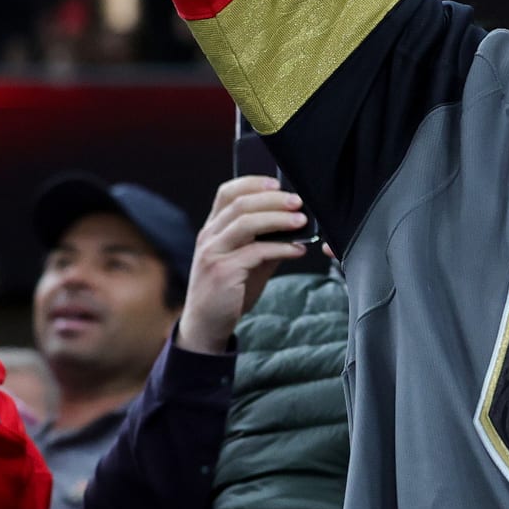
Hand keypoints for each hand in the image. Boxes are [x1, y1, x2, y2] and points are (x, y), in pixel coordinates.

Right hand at [179, 175, 309, 354]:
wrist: (206, 326)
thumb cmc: (228, 292)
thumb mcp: (245, 261)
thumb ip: (263, 242)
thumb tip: (294, 225)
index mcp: (211, 229)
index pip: (227, 193)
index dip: (253, 183)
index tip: (278, 183)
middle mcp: (209, 237)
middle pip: (240, 204)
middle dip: (273, 199)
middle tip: (298, 201)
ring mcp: (213, 253)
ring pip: (246, 223)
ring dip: (278, 219)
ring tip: (301, 220)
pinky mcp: (223, 272)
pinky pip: (256, 252)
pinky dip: (281, 247)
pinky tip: (297, 249)